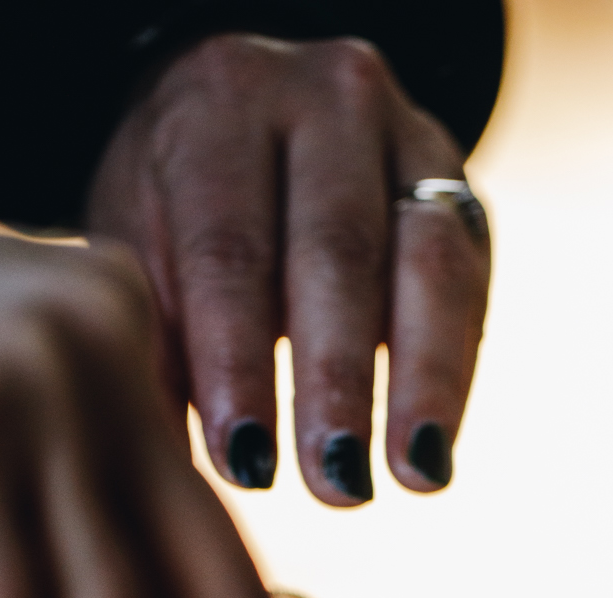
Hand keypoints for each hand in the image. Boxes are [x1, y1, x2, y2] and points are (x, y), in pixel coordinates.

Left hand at [86, 34, 490, 505]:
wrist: (259, 123)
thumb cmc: (184, 210)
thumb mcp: (143, 252)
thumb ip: (152, 343)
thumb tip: (157, 462)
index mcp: (220, 105)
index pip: (229, 244)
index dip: (237, 360)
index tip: (246, 462)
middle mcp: (323, 100)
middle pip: (336, 248)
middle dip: (336, 378)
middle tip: (335, 482)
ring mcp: (406, 136)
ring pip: (428, 263)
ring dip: (422, 382)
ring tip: (412, 474)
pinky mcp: (461, 190)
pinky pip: (469, 287)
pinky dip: (453, 378)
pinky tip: (433, 454)